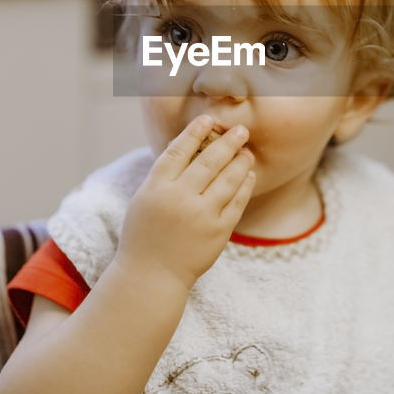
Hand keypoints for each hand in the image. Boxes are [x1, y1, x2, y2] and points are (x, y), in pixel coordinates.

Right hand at [113, 115, 255, 289]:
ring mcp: (201, 216)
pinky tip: (248, 174)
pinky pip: (236, 203)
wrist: (151, 275)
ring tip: (247, 150)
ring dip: (240, 161)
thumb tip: (188, 144)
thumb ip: (164, 174)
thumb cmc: (145, 233)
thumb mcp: (144, 199)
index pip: (179, 151)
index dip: (195, 132)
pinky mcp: (218, 232)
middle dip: (227, 142)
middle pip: (209, 161)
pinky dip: (245, 185)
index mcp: (157, 188)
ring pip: (228, 180)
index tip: (208, 119)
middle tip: (241, 129)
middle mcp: (180, 199)